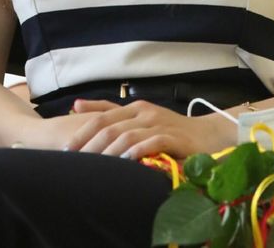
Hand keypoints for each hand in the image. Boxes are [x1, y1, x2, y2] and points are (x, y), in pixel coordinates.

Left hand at [63, 99, 231, 160]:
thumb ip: (111, 112)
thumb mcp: (141, 119)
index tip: (65, 149)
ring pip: (126, 135)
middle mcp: (144, 112)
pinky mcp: (173, 136)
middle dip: (89, 145)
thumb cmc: (171, 130)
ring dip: (108, 152)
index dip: (82, 132)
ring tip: (93, 167)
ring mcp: (158, 123)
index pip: (102, 116)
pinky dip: (136, 152)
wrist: (208, 135)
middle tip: (74, 162)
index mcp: (135, 107)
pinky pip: (151, 143)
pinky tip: (125, 162)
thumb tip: (76, 106)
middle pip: (110, 126)